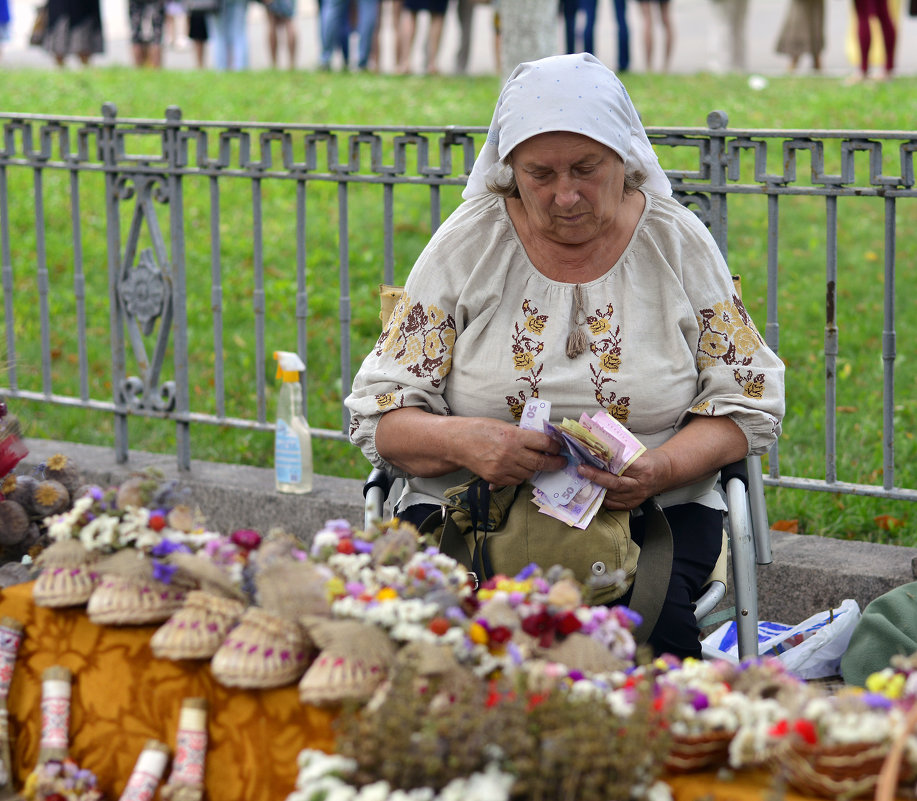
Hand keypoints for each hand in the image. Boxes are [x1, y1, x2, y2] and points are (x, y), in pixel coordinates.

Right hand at [374, 407, 565, 484]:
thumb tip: (542, 441)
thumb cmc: (479, 429)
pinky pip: (516, 480)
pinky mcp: (496, 479)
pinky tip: (519, 467)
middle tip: (561, 461)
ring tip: (537, 462)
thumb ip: (522, 434)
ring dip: (536, 468)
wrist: (456, 443)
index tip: (560, 447)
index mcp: (513, 437)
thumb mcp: (503, 425)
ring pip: (530, 473)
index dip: (556, 445)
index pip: (544, 443)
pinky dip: (521, 475)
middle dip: (554, 462)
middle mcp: (510, 454)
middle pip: (541, 462)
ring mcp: (503, 469)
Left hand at [577, 448, 673, 510]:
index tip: (592, 458)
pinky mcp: (632, 504)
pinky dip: (601, 497)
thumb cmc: (649, 459)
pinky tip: (592, 490)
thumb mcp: (639, 451)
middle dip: (596, 477)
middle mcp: (640, 485)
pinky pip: (613, 504)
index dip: (606, 463)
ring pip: (612, 495)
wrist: (665, 473)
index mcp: (644, 468)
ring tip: (582, 479)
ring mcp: (637, 497)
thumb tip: (599, 446)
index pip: (622, 466)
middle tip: (581, 469)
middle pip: (615, 483)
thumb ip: (621, 452)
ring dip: (596, 487)